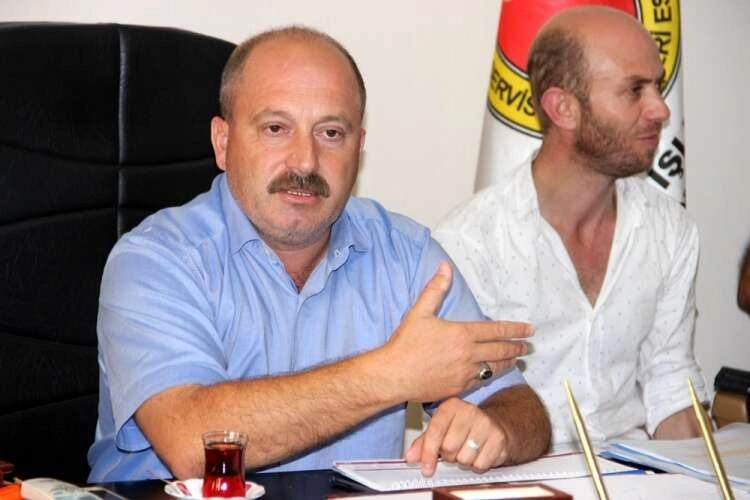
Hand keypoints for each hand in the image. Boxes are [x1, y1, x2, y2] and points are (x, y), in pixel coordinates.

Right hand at [381, 261, 531, 401]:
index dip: (515, 329)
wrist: (393, 375)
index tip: (529, 329)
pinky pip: (480, 381)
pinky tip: (492, 373)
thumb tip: (445, 266)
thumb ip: (435, 289)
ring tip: (517, 360)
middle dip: (517, 347)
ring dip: (508, 363)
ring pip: (494, 368)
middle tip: (528, 346)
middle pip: (500, 350)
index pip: (496, 330)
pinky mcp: (458, 388)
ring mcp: (464, 374)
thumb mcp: (419, 311)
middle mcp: (468, 354)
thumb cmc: (405, 342)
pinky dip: (490, 375)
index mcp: (461, 334)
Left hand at [405, 397, 507, 475]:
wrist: (496, 425)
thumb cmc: (464, 427)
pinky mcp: (498, 438)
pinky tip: (478, 454)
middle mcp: (469, 410)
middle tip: (453, 451)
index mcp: (451, 405)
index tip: (426, 467)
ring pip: (464, 458)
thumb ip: (424, 442)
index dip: (428, 453)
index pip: (435, 432)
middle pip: (449, 447)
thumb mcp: (442, 428)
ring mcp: (486, 423)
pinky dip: (477, 465)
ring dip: (463, 461)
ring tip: (466, 450)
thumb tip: (411, 457)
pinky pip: (480, 464)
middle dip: (448, 456)